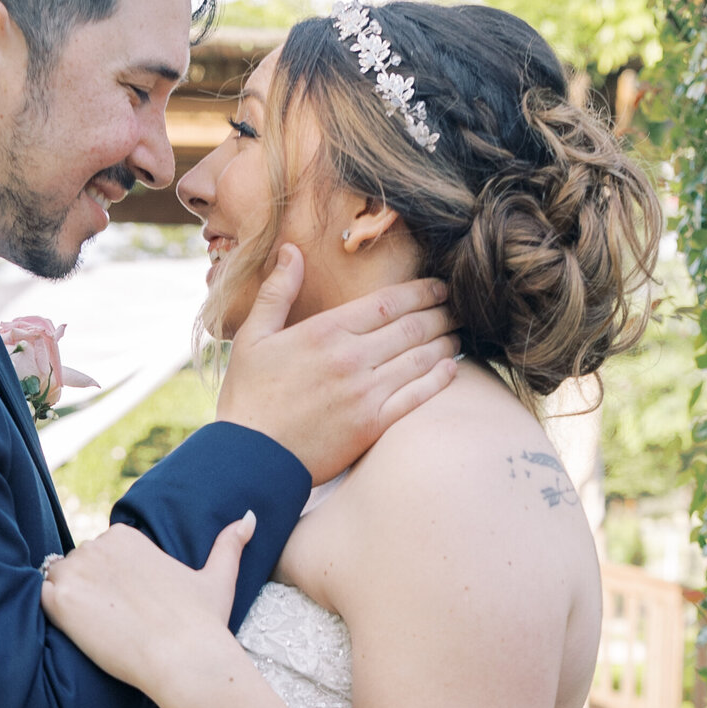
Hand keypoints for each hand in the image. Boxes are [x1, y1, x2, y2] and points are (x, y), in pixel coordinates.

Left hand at [40, 515, 256, 699]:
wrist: (185, 659)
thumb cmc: (203, 622)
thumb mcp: (218, 577)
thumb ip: (230, 544)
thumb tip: (250, 517)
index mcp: (126, 536)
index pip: (100, 554)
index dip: (112, 584)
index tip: (130, 608)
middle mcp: (97, 546)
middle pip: (78, 567)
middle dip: (91, 592)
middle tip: (117, 622)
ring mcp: (77, 572)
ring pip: (59, 581)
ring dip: (71, 602)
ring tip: (100, 628)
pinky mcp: (61, 601)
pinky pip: (43, 600)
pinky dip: (56, 615)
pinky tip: (81, 632)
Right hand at [215, 246, 459, 482]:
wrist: (250, 457)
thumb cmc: (248, 396)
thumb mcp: (252, 336)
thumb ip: (277, 292)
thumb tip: (291, 250)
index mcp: (326, 331)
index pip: (388, 302)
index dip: (421, 291)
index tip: (439, 286)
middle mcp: (351, 358)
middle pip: (412, 327)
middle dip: (441, 313)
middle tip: (458, 307)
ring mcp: (365, 393)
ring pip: (420, 359)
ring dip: (445, 343)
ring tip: (458, 334)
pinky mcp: (372, 425)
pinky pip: (417, 397)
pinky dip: (439, 380)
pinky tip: (450, 369)